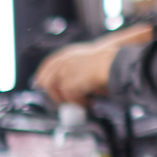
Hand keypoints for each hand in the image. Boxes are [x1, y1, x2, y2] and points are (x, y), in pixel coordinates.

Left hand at [35, 25, 151, 104]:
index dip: (42, 76)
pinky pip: (71, 98)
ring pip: (56, 92)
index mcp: (67, 53)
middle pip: (46, 80)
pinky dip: (80, 102)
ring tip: (79, 102)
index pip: (48, 65)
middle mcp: (64, 62)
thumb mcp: (89, 60)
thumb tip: (74, 84)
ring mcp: (66, 72)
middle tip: (64, 101)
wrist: (115, 63)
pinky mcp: (71, 84)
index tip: (41, 85)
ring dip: (66, 100)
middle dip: (53, 93)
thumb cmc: (109, 61)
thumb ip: (77, 69)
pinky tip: (89, 101)